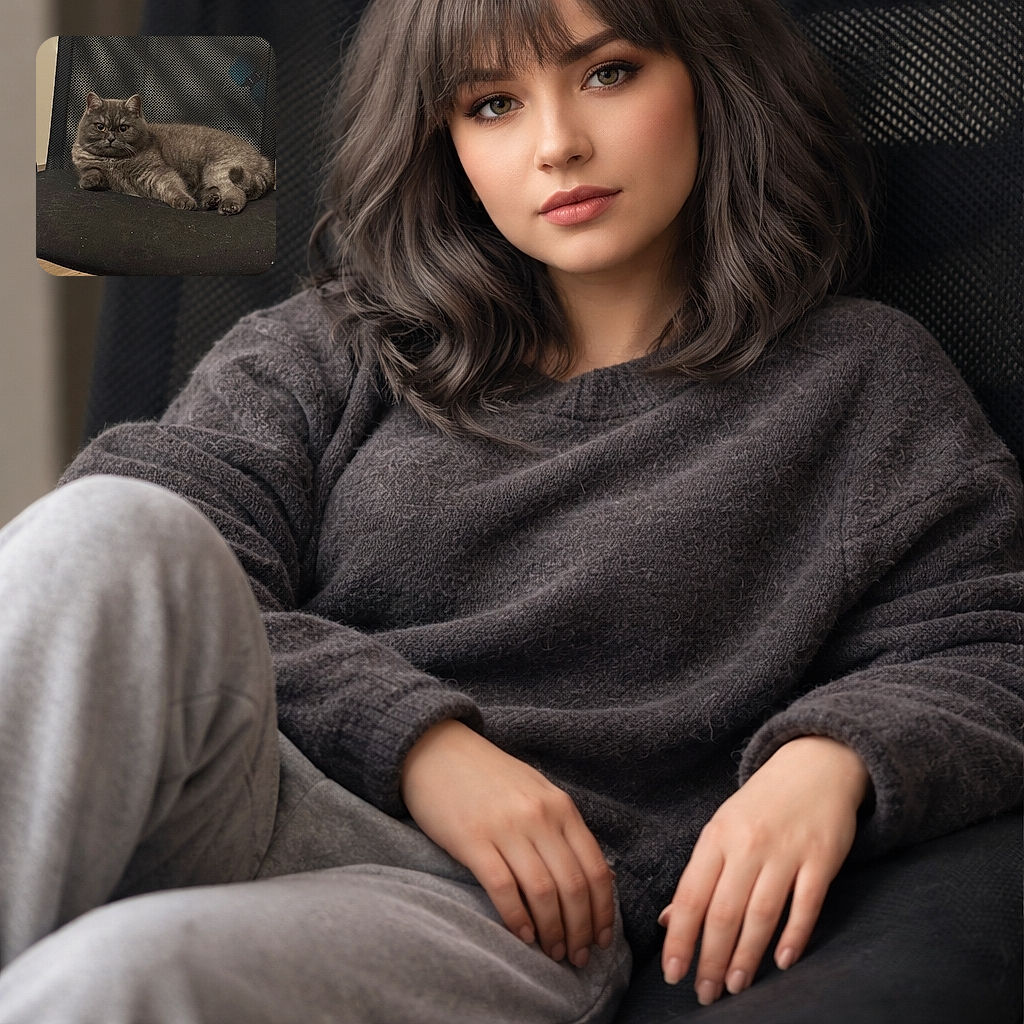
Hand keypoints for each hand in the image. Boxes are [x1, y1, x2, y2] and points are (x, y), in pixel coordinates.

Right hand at [401, 719, 614, 966]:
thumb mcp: (537, 792)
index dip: (603, 911)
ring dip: (552, 931)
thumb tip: (596, 877)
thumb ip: (564, 829)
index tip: (602, 939)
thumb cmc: (489, 776)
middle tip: (578, 957)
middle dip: (580, 930)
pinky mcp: (472, 839)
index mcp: (560, 806)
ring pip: (543, 892)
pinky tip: (522, 935)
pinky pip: (503, 888)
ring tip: (553, 953)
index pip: (595, 868)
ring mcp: (506, 827)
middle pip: (573, 886)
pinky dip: (517, 917)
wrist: (436, 750)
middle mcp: (539, 816)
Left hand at [659, 736, 869, 1004]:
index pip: (691, 895)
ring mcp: (785, 851)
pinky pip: (806, 904)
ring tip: (735, 986)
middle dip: (711, 958)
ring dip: (747, 956)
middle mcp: (747, 845)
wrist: (813, 766)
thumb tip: (670, 921)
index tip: (672, 973)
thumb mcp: (722, 829)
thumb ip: (699, 875)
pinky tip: (781, 962)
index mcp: (716, 837)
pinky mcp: (821, 858)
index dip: (681, 938)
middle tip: (704, 993)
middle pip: (724, 911)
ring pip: (761, 913)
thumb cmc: (760, 806)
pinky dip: (794, 935)